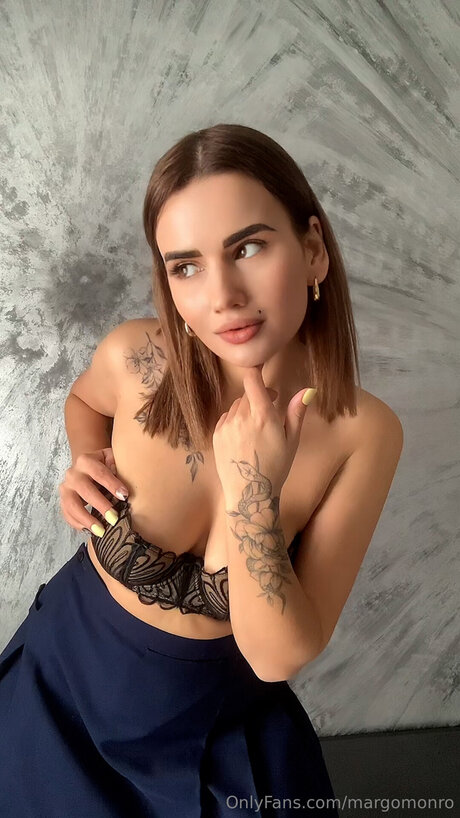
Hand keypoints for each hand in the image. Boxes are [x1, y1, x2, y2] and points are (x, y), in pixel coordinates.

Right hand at [58, 447, 129, 535]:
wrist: (86, 467)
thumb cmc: (103, 465)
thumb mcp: (111, 459)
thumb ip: (117, 466)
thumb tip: (121, 483)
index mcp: (85, 461)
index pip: (99, 473)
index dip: (112, 484)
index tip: (124, 496)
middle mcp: (72, 474)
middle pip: (85, 490)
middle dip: (100, 505)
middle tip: (114, 518)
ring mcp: (66, 488)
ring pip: (72, 505)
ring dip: (87, 519)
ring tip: (101, 531)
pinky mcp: (63, 501)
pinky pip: (67, 514)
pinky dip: (78, 524)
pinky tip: (90, 531)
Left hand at [212, 366, 314, 501]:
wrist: (250, 492)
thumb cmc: (276, 467)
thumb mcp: (292, 441)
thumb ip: (297, 413)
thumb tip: (308, 390)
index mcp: (262, 416)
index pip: (252, 380)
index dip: (256, 372)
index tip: (262, 372)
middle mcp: (241, 417)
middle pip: (247, 394)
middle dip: (258, 397)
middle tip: (269, 411)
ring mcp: (226, 425)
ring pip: (236, 406)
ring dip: (246, 409)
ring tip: (256, 428)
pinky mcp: (217, 434)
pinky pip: (226, 417)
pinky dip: (235, 420)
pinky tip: (244, 436)